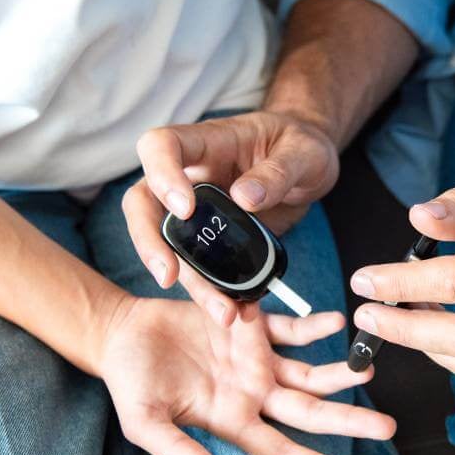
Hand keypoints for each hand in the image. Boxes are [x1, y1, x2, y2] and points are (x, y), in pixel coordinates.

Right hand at [99, 297, 393, 454]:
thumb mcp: (144, 423)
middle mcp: (252, 393)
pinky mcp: (251, 325)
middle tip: (388, 428)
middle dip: (350, 419)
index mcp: (232, 420)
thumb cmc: (132, 384)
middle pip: (310, 411)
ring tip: (368, 368)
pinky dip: (313, 325)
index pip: (280, 450)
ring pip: (310, 370)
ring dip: (340, 371)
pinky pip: (290, 328)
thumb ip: (177, 451)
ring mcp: (255, 359)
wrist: (123, 333)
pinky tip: (334, 322)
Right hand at [122, 111, 338, 325]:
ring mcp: (197, 210)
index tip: (186, 209)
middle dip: (149, 242)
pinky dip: (216, 292)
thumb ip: (278, 172)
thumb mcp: (303, 152)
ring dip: (190, 282)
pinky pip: (202, 267)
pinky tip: (239, 311)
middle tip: (169, 276)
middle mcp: (191, 176)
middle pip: (144, 203)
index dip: (161, 175)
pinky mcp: (212, 240)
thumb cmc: (301, 145)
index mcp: (207, 142)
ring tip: (222, 312)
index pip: (161, 145)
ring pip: (171, 246)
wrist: (310, 166)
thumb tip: (243, 198)